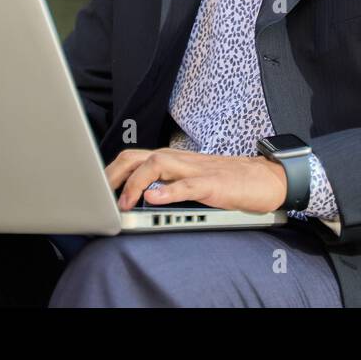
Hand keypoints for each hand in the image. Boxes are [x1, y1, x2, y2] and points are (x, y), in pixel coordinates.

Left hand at [104, 148, 287, 213]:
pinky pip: (187, 185)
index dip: (111, 171)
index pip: (134, 157)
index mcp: (174, 160)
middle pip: (137, 156)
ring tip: (123, 203)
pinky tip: (154, 200)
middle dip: (113, 174)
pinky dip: (168, 192)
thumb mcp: (192, 181)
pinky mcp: (212, 184)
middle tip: (100, 197)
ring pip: (158, 164)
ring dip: (135, 183)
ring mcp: (196, 170)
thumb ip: (168, 184)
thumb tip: (141, 198)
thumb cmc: (228, 181)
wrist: (264, 178)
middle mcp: (180, 160)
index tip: (96, 189)